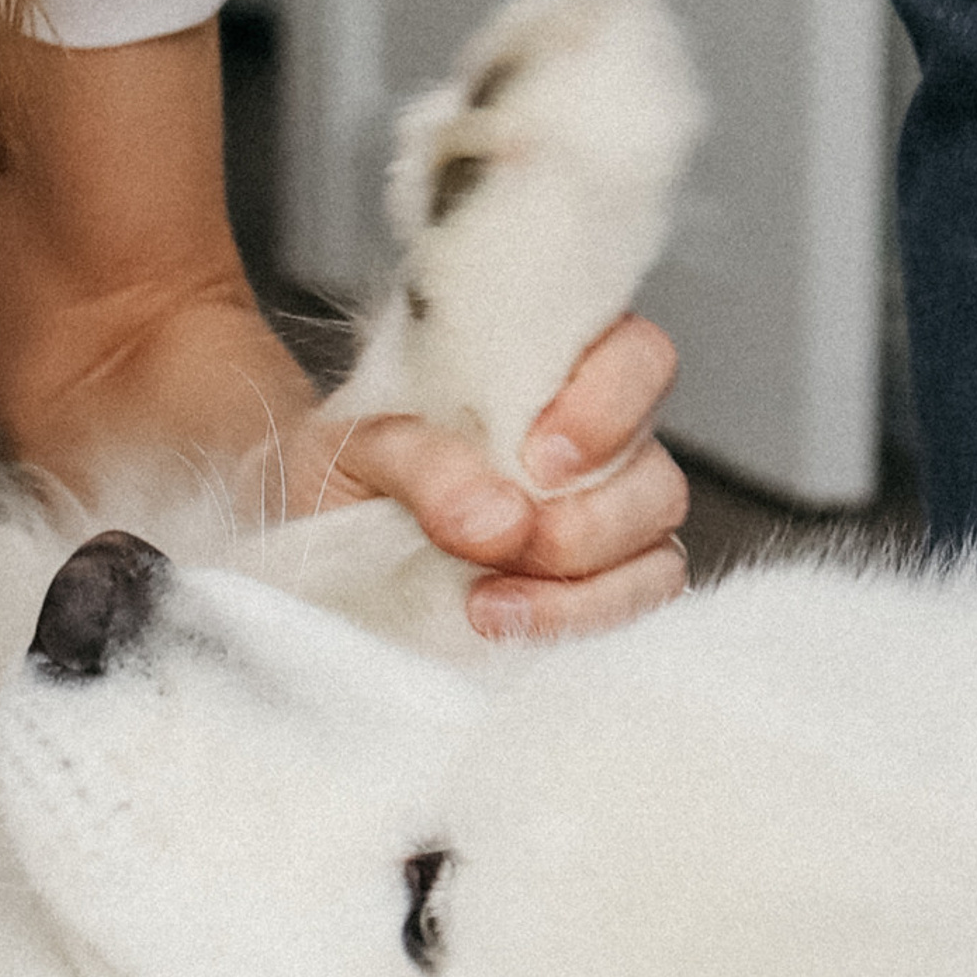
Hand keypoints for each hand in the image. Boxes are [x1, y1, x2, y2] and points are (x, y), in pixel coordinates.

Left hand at [284, 315, 687, 641]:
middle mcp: (596, 441)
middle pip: (657, 468)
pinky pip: (641, 603)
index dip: (608, 405)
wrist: (318, 539)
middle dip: (588, 517)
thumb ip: (423, 458)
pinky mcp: (606, 587)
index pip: (635, 357)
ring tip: (486, 596)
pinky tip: (504, 618)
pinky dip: (578, 618)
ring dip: (578, 580)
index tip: (540, 455)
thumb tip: (497, 516)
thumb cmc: (351, 469)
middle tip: (510, 538)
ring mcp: (609, 518)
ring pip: (655, 545)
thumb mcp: (359, 442)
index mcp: (549, 370)